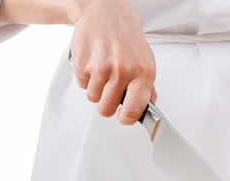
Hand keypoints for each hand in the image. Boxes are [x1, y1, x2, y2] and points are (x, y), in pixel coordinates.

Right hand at [68, 0, 155, 124]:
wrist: (106, 13)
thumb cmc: (127, 39)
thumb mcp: (146, 62)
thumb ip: (147, 88)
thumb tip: (146, 110)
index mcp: (143, 73)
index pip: (134, 110)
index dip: (126, 119)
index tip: (123, 118)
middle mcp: (123, 71)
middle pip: (107, 109)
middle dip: (107, 105)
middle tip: (110, 93)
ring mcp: (102, 67)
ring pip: (93, 98)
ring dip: (96, 90)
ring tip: (103, 74)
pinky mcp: (83, 63)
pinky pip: (82, 85)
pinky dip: (86, 79)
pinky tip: (94, 65)